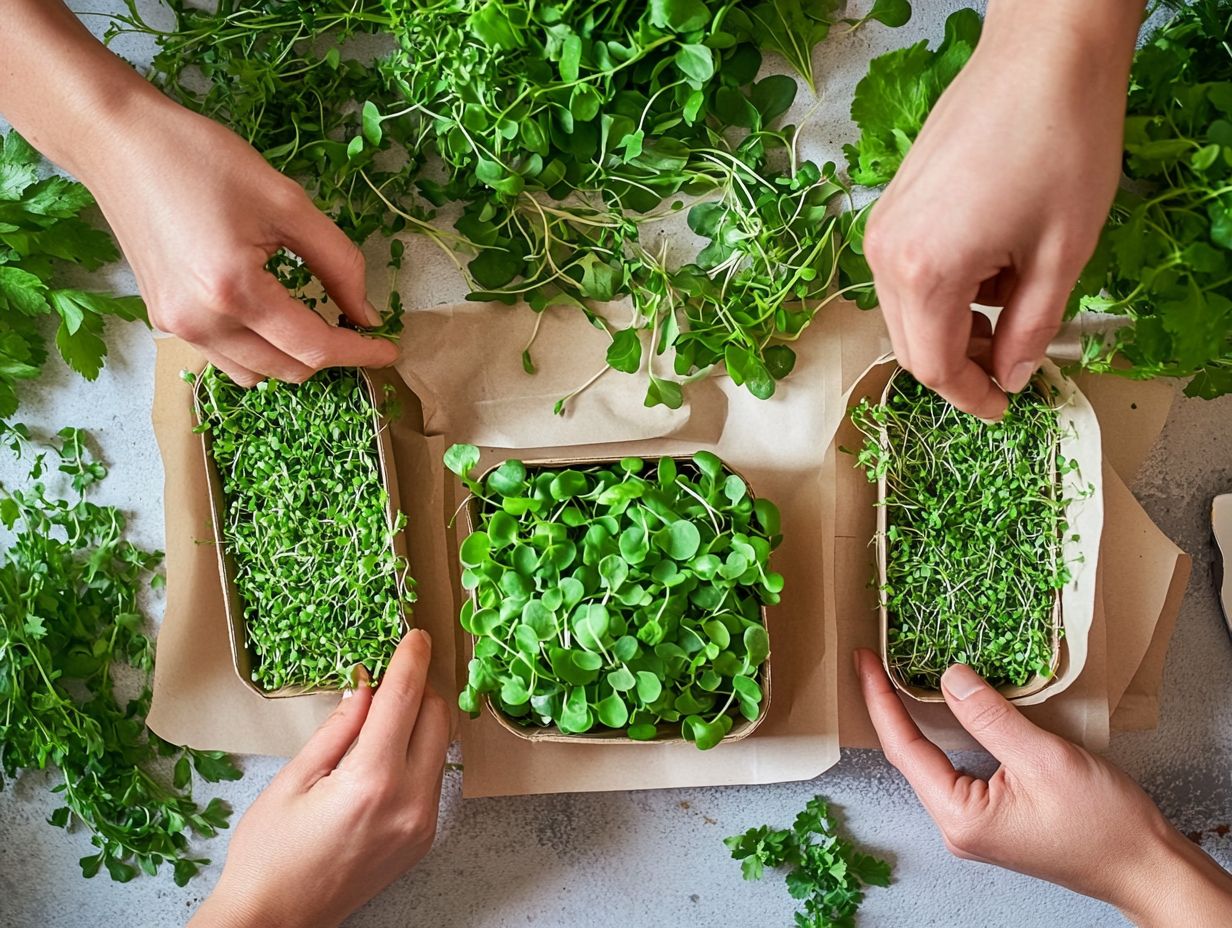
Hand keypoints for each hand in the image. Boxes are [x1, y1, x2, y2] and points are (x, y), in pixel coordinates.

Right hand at [79, 93, 397, 385]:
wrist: (120, 143)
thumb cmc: (203, 160)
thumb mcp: (287, 202)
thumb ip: (337, 262)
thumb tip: (364, 312)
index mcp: (234, 290)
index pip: (313, 347)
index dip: (359, 352)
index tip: (390, 348)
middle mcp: (201, 322)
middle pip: (288, 369)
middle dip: (331, 357)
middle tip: (357, 330)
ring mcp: (177, 327)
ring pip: (256, 374)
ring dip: (293, 360)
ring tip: (317, 326)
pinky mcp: (164, 320)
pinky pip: (225, 359)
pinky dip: (259, 352)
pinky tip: (274, 323)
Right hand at [191, 630, 449, 927]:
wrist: (278, 920)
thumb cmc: (270, 853)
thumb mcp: (294, 780)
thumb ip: (339, 728)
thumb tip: (366, 684)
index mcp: (372, 781)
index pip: (405, 700)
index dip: (411, 660)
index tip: (415, 635)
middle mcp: (409, 801)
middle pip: (436, 718)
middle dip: (419, 687)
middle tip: (392, 673)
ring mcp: (423, 823)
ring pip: (441, 747)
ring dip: (423, 719)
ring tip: (388, 712)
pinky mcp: (424, 838)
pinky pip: (434, 777)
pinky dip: (419, 752)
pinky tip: (389, 750)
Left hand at [854, 649, 1231, 926]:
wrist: (1145, 866)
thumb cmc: (1103, 823)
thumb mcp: (1044, 758)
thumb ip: (990, 717)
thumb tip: (949, 677)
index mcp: (961, 816)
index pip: (903, 747)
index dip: (881, 699)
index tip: (863, 660)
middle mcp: (958, 825)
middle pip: (910, 755)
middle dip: (891, 705)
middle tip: (875, 659)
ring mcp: (974, 824)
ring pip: (933, 760)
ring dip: (917, 718)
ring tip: (898, 674)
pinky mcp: (993, 817)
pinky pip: (957, 767)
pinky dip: (948, 733)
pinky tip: (946, 707)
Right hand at [862, 0, 1140, 418]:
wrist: (1041, 55)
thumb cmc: (1060, 142)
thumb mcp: (1064, 253)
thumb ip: (1034, 329)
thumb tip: (1015, 375)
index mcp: (924, 272)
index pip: (933, 366)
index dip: (971, 396)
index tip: (1004, 408)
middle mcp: (886, 254)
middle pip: (911, 343)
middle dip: (963, 363)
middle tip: (1015, 361)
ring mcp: (882, 227)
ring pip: (907, 310)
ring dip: (956, 323)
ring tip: (1015, 294)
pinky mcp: (891, 206)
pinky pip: (906, 273)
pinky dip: (946, 288)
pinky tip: (993, 261)